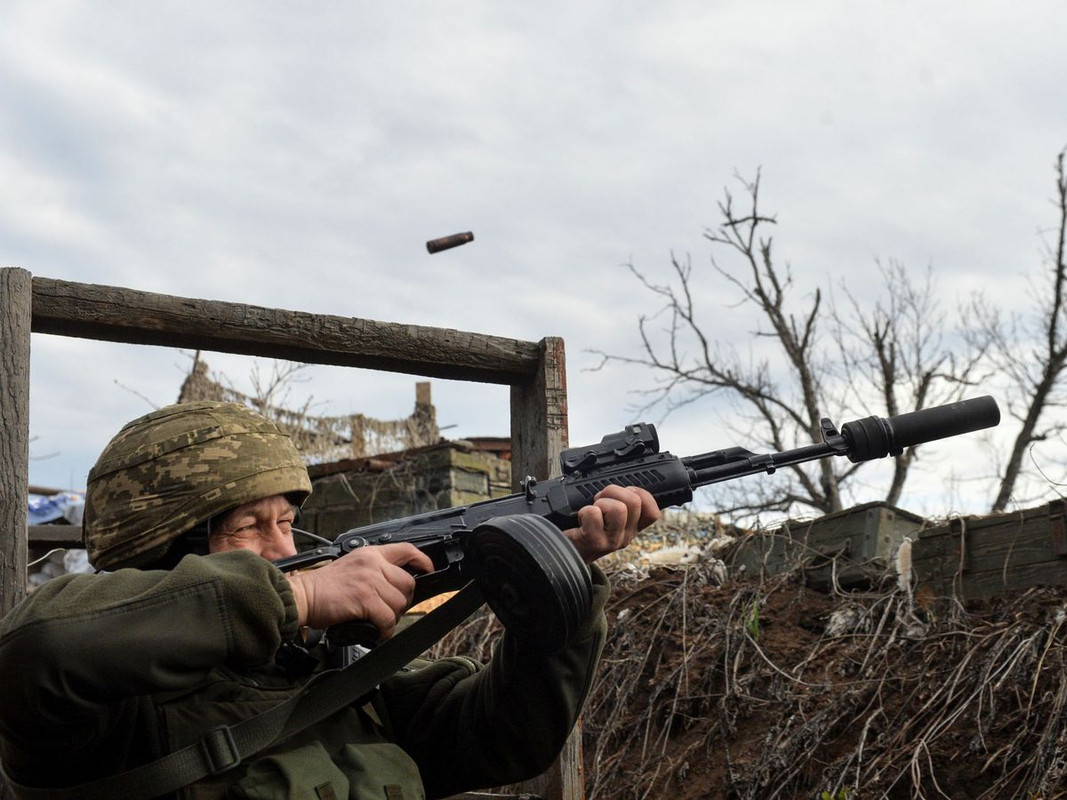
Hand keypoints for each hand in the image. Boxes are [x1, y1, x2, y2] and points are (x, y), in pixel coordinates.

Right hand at [286, 543, 433, 638]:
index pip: (406, 549)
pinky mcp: (365, 598)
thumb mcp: (352, 566)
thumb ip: (373, 569)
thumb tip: (394, 585)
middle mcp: (372, 563)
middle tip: (390, 610)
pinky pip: (387, 617)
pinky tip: (377, 631)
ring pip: (399, 602)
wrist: (301, 596)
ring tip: (379, 621)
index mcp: (370, 553)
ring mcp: (369, 580)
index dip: (422, 560)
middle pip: (408, 582)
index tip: (428, 570)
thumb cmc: (323, 587)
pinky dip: (385, 629)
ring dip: (392, 617)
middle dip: (403, 600)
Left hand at [565, 485, 659, 563]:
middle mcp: (626, 536)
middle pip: (634, 501)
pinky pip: (593, 513)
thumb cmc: (586, 529)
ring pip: (618, 508)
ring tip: (592, 511)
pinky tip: (580, 520)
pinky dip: (584, 511)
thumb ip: (621, 504)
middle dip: (614, 492)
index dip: (642, 495)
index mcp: (632, 528)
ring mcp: (611, 541)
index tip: (625, 493)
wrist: (565, 551)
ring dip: (600, 503)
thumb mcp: (610, 519)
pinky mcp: (594, 542)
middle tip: (600, 500)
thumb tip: (625, 485)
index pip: (653, 512)